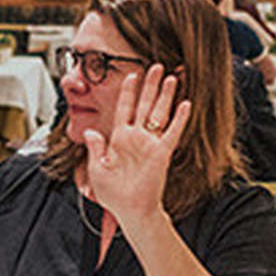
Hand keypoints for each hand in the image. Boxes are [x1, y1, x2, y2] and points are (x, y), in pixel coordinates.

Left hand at [82, 64, 189, 228]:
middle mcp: (136, 137)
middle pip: (145, 105)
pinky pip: (172, 132)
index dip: (128, 92)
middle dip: (150, 85)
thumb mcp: (96, 168)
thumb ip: (95, 148)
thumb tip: (89, 131)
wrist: (129, 209)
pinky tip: (185, 104)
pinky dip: (179, 118)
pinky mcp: (162, 153)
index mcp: (118, 139)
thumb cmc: (112, 193)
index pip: (124, 109)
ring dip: (166, 95)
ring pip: (159, 113)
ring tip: (172, 76)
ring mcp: (150, 143)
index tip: (133, 75)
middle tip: (157, 66)